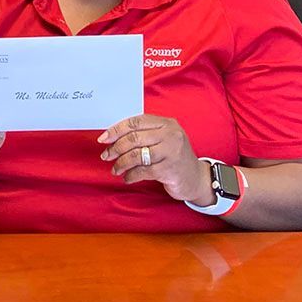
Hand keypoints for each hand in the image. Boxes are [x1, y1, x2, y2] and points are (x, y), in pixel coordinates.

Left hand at [98, 115, 212, 204]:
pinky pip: (143, 171)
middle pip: (134, 138)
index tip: (103, 138)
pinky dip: (131, 175)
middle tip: (106, 156)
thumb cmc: (174, 157)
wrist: (197, 179)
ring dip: (121, 163)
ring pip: (136, 155)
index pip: (135, 122)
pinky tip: (127, 178)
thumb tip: (112, 137)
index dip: (116, 129)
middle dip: (116, 148)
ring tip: (116, 169)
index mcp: (166, 123)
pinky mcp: (170, 169)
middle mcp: (171, 135)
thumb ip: (144, 134)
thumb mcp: (163, 139)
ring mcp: (172, 152)